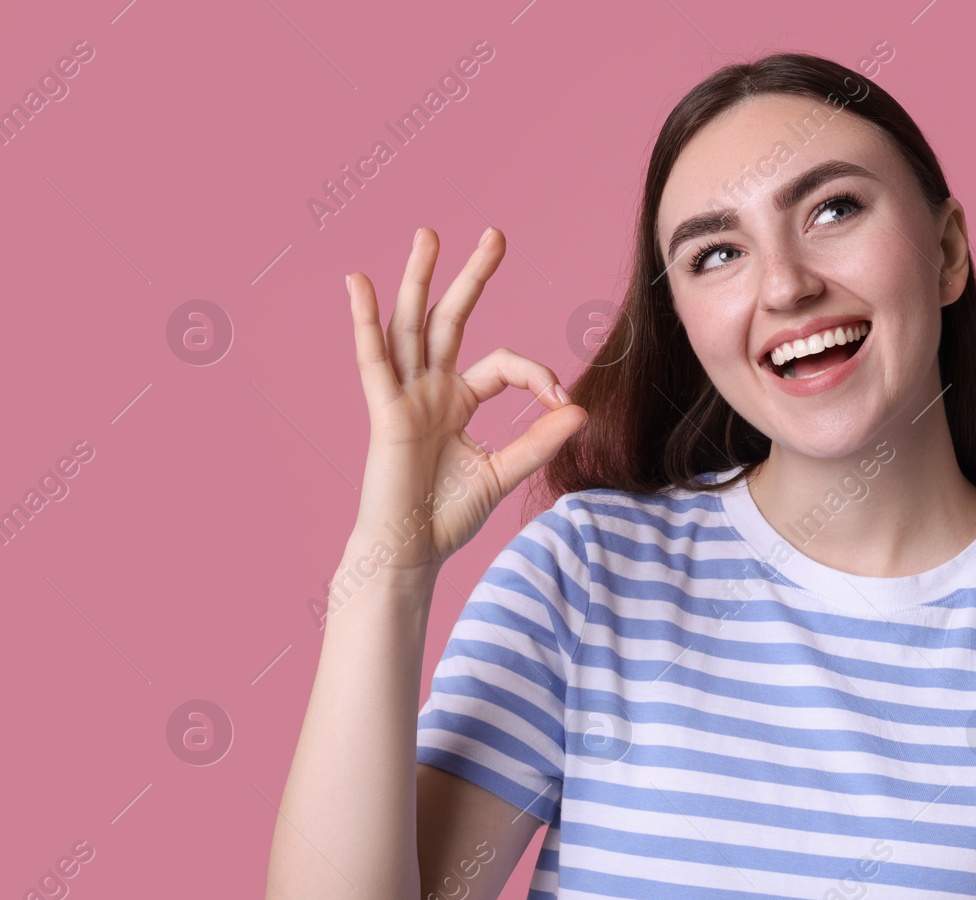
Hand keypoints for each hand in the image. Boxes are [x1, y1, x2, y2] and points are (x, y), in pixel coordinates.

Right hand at [343, 226, 587, 576]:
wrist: (411, 551)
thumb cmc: (448, 517)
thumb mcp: (504, 473)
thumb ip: (538, 441)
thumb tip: (580, 410)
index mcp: (457, 401)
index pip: (502, 364)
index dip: (535, 375)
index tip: (560, 403)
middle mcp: (429, 390)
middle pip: (450, 320)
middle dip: (472, 277)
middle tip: (494, 234)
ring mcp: (405, 396)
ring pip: (411, 326)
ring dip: (419, 280)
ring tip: (428, 236)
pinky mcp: (384, 411)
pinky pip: (372, 359)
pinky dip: (364, 321)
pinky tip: (357, 282)